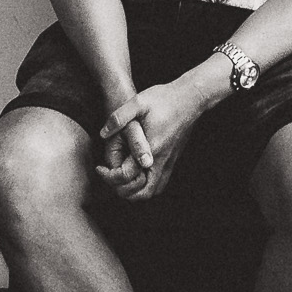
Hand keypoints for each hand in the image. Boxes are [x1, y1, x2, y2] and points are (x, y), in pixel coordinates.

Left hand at [95, 72, 219, 200]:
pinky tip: (136, 174)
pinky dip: (146, 186)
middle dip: (122, 190)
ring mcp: (169, 161)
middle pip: (141, 193)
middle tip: (110, 177)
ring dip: (135, 191)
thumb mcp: (138, 102)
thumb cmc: (165, 98)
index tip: (100, 167)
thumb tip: (103, 133)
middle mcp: (161, 160)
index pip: (126, 176)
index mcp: (151, 148)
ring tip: (121, 179)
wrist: (191, 98)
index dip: (108, 176)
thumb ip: (118, 117)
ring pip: (152, 191)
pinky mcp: (173, 159)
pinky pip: (159, 184)